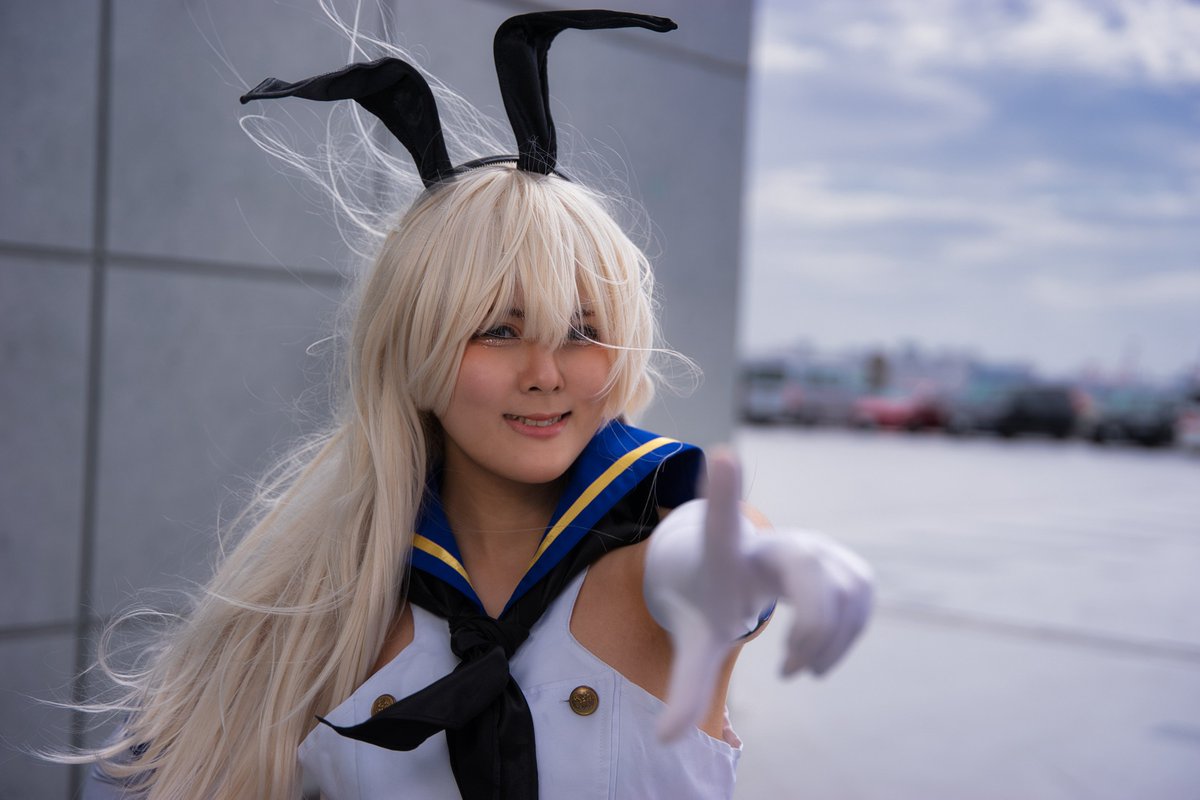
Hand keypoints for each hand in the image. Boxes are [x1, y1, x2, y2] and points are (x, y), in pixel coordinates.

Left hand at [647, 449, 873, 740]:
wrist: (720, 566)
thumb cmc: (703, 602)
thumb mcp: (691, 642)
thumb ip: (682, 688)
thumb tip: (667, 740)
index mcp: (722, 558)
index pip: (723, 524)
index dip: (724, 495)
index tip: (724, 454)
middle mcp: (770, 542)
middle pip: (810, 572)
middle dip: (811, 633)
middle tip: (789, 674)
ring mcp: (808, 545)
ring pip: (846, 588)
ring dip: (834, 640)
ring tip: (805, 670)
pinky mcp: (835, 557)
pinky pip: (863, 592)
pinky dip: (851, 632)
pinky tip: (823, 655)